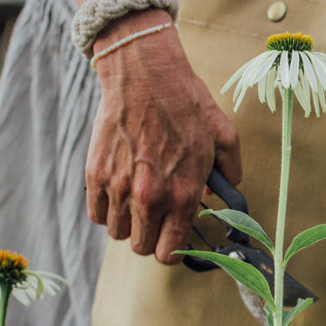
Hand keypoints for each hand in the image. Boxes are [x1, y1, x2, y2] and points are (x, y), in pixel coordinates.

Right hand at [86, 15, 241, 263]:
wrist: (146, 73)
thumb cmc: (186, 102)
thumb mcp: (224, 136)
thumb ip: (229, 172)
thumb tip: (219, 193)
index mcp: (185, 193)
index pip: (171, 252)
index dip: (173, 251)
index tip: (172, 238)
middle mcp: (151, 197)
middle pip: (142, 247)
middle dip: (150, 237)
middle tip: (155, 218)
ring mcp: (119, 187)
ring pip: (117, 232)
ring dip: (127, 222)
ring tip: (137, 201)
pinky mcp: (95, 173)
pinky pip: (96, 212)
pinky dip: (105, 208)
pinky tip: (117, 192)